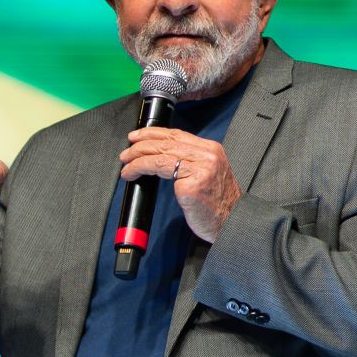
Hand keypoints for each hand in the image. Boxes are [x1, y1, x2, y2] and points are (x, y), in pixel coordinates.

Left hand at [119, 127, 241, 242]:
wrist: (231, 222)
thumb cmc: (217, 203)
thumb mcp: (207, 173)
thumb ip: (189, 161)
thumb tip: (160, 155)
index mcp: (211, 150)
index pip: (177, 134)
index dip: (153, 133)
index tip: (137, 136)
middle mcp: (207, 156)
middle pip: (166, 142)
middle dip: (141, 145)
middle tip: (126, 152)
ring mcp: (200, 170)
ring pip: (160, 155)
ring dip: (137, 158)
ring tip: (126, 164)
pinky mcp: (191, 186)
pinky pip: (160, 171)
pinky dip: (141, 169)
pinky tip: (133, 174)